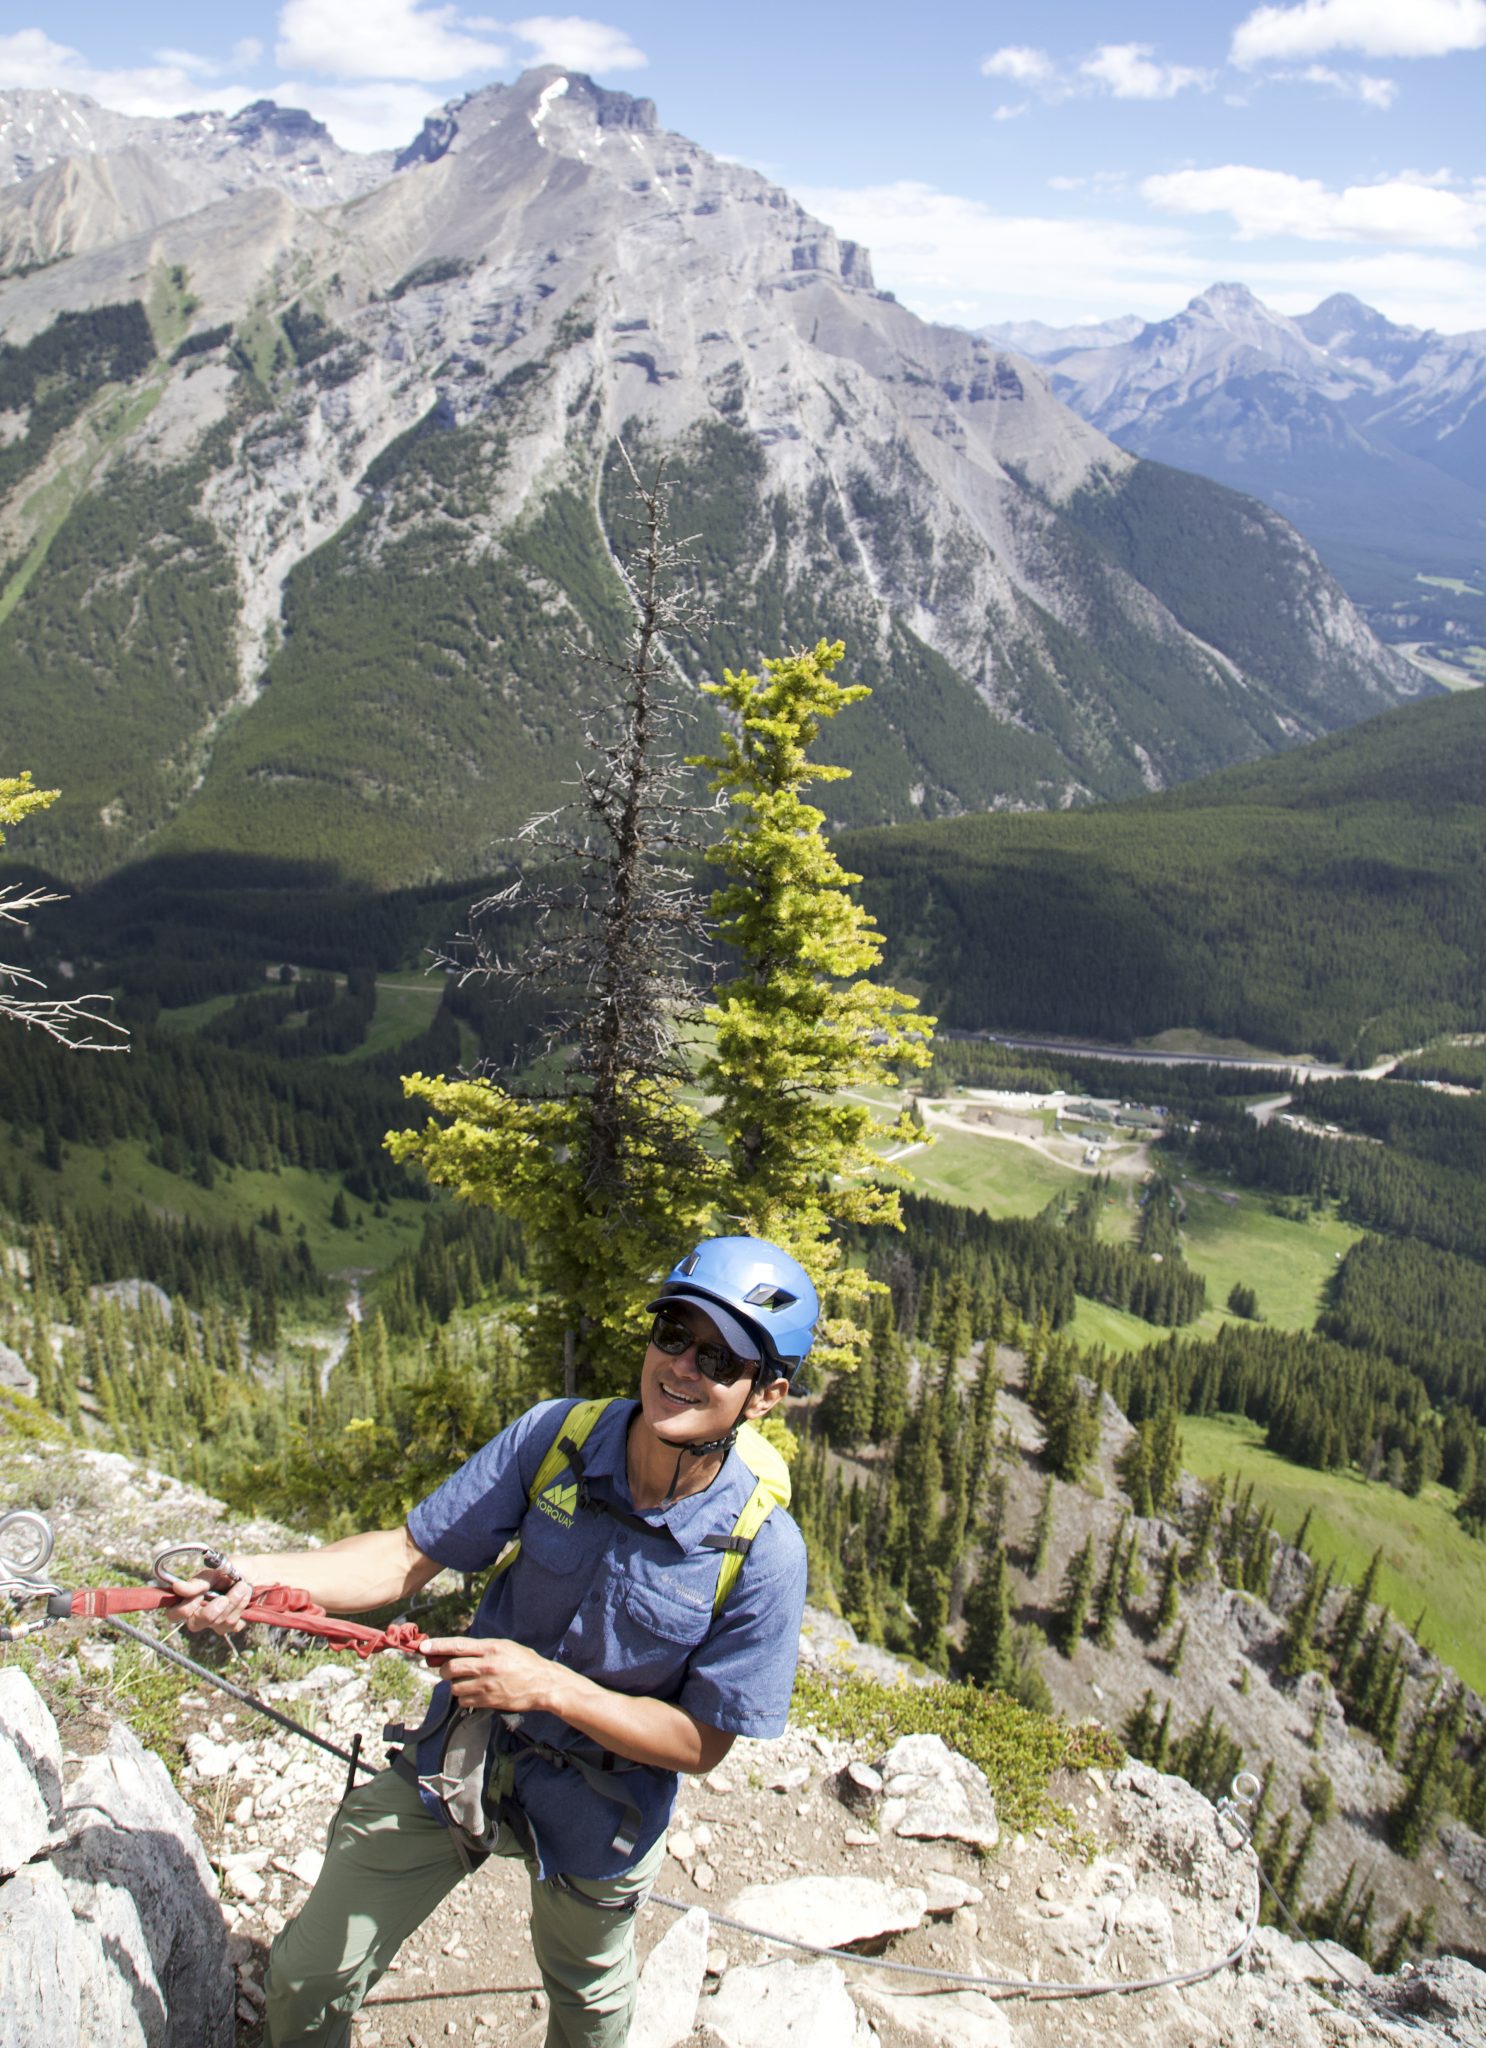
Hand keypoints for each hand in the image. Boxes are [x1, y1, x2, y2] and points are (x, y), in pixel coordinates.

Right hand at [166, 1567, 253, 1636]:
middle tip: (224, 1598)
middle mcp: (199, 1612)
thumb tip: (176, 1587)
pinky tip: (246, 1596)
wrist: (258, 1573)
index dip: (184, 1608)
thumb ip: (198, 1582)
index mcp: (190, 1598)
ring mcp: (214, 1621)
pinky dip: (241, 1608)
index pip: (173, 1614)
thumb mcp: (216, 1571)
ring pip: (218, 1623)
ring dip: (233, 1603)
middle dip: (211, 1612)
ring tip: (242, 1587)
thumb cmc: (234, 1569)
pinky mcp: (230, 1626)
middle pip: (194, 1625)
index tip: (200, 1594)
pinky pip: (232, 1625)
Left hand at [420, 1635, 555, 1714]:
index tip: (423, 1647)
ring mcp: (487, 1685)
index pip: (458, 1645)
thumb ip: (479, 1649)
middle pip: (450, 1668)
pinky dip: (464, 1697)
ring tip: (467, 1681)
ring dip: (454, 1684)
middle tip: (448, 1669)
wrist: (543, 1684)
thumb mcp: (504, 1647)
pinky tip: (475, 1692)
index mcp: (491, 1648)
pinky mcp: (488, 1701)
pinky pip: (463, 1700)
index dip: (438, 1646)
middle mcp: (487, 1666)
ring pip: (454, 1686)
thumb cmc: (524, 1662)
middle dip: (444, 1669)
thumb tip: (453, 1652)